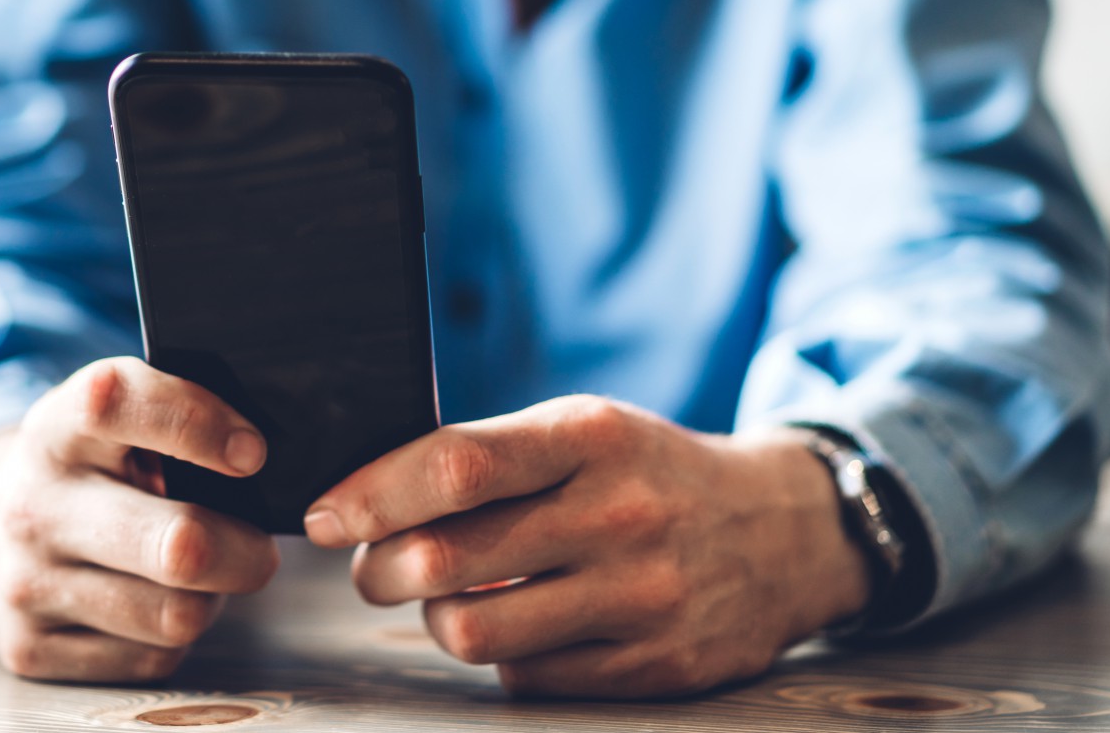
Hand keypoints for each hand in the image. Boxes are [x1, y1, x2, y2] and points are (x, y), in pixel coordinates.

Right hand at [0, 357, 279, 681]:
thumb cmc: (90, 471)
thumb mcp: (116, 423)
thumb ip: (180, 422)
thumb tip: (262, 464)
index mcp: (57, 429)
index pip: (118, 404)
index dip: (199, 424)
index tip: (252, 453)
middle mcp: (33, 505)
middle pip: (180, 545)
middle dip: (245, 553)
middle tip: (259, 548)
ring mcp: (26, 583)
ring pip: (176, 616)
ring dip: (209, 600)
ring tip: (197, 578)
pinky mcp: (30, 649)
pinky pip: (151, 660)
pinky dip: (171, 640)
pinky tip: (151, 609)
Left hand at [303, 395, 871, 697]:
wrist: (785, 531)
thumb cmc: (649, 475)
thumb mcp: (585, 431)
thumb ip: (487, 455)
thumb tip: (362, 501)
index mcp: (591, 437)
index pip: (456, 465)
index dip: (370, 496)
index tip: (324, 518)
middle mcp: (620, 514)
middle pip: (446, 559)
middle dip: (379, 571)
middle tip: (373, 569)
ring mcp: (643, 596)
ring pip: (474, 632)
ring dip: (437, 621)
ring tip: (449, 600)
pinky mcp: (659, 665)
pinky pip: (528, 678)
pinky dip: (504, 657)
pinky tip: (524, 626)